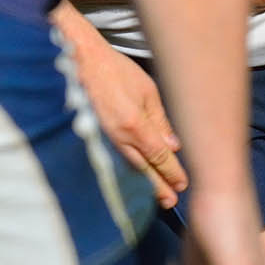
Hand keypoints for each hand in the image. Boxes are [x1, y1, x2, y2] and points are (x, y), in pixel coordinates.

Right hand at [55, 3, 185, 206]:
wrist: (82, 62)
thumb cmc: (116, 71)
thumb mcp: (147, 91)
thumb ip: (160, 120)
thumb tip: (172, 146)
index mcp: (135, 125)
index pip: (158, 156)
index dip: (171, 172)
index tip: (182, 184)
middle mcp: (120, 137)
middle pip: (144, 168)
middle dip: (159, 185)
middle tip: (171, 201)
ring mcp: (106, 138)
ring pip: (130, 165)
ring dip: (145, 181)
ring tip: (158, 196)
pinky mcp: (97, 135)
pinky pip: (117, 157)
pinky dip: (130, 169)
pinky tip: (137, 176)